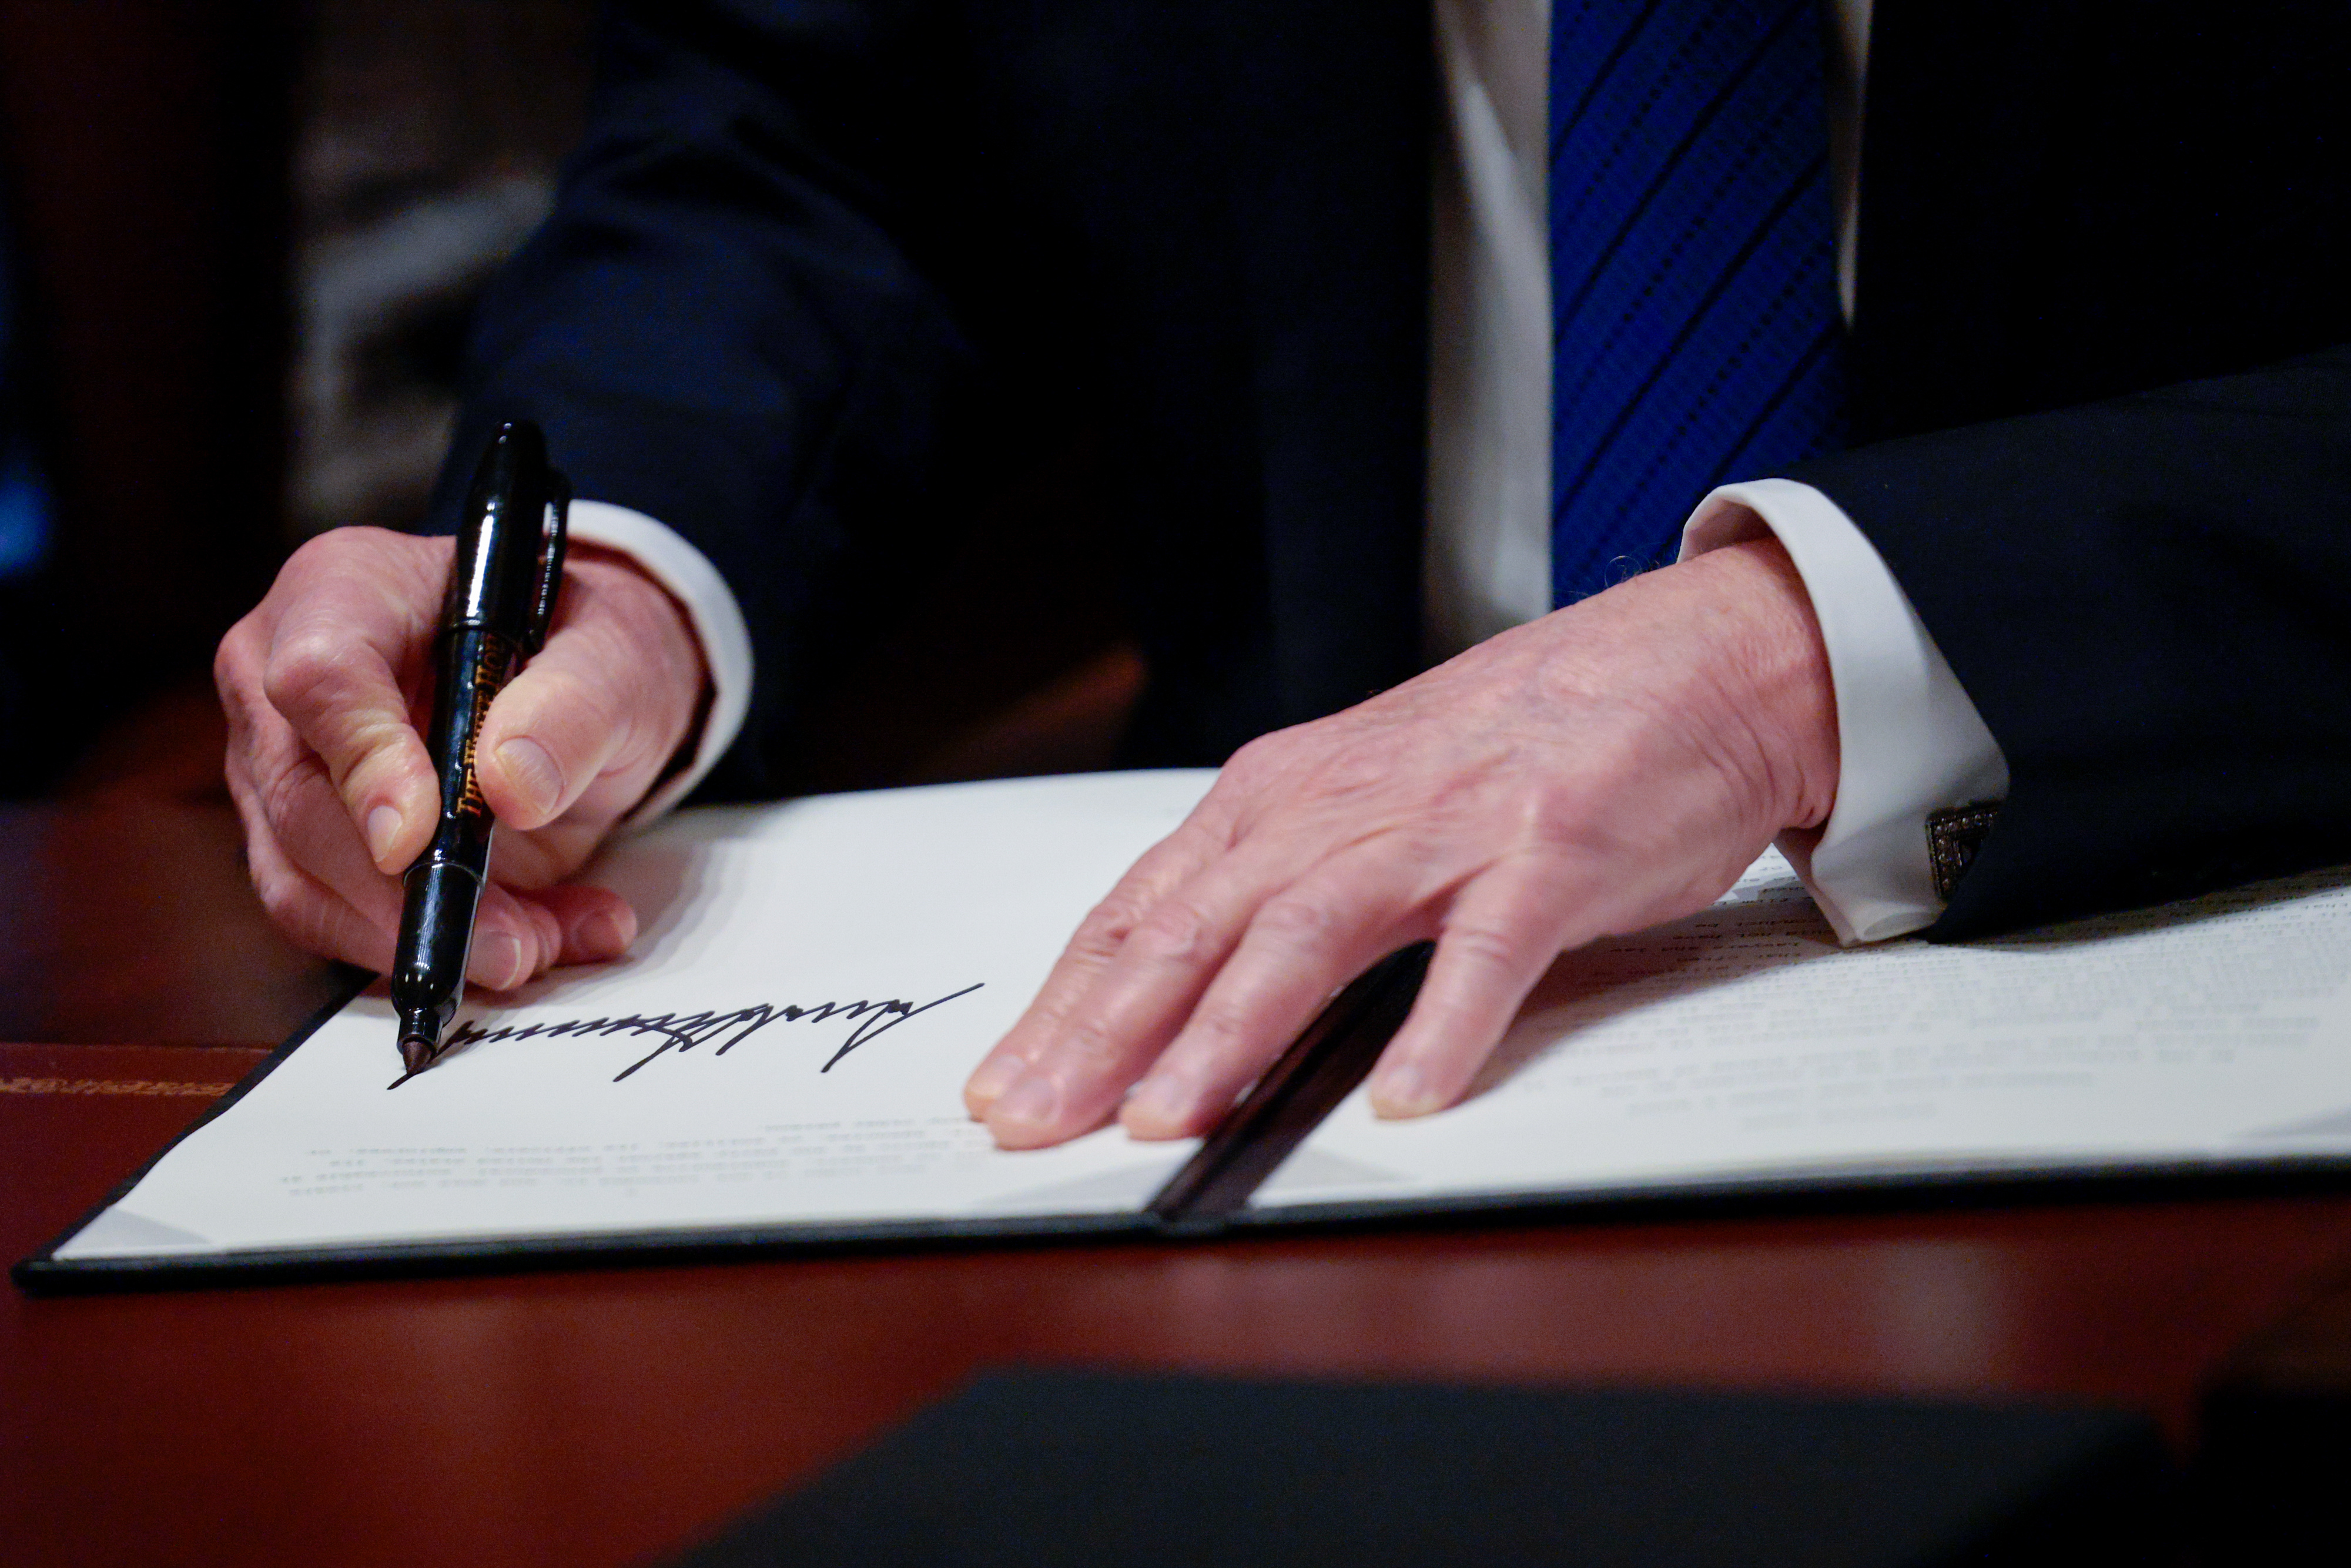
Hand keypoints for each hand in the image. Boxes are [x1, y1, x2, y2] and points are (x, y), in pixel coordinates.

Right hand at [216, 526, 706, 987]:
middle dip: (401, 891)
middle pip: (298, 798)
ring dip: (419, 936)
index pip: (318, 676)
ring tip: (536, 945)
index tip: (419, 840)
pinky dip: (433, 948)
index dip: (363, 764)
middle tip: (511, 942)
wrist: (588, 689)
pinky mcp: (311, 846)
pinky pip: (343, 921)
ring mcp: (285, 766)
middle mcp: (283, 677)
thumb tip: (510, 786)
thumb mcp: (616, 655)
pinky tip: (532, 938)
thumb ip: (574, 705)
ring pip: (305, 881)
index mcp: (347, 591)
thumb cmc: (584, 647)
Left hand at [962, 537, 1839, 1147]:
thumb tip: (1177, 991)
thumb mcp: (1366, 797)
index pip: (1145, 909)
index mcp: (1285, 794)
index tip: (1006, 1085)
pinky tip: (1404, 1098)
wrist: (1684, 665)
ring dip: (1232, 1031)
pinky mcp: (1549, 854)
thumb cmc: (1518, 743)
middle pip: (1197, 924)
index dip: (1067, 1003)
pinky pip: (1485, 950)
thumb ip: (1279, 882)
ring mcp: (1446, 828)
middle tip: (1038, 1120)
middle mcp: (1344, 805)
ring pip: (1310, 932)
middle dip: (1104, 1031)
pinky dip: (1442, 1025)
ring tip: (1171, 1116)